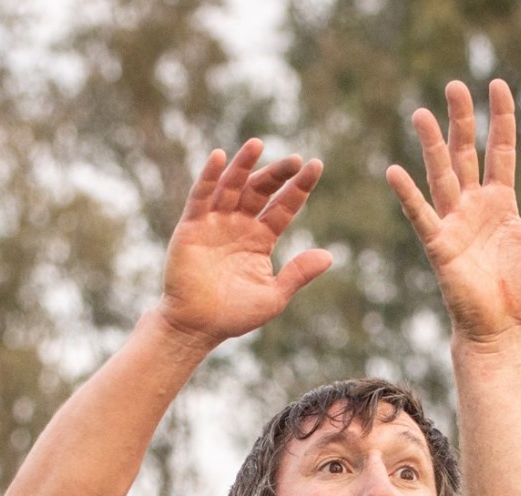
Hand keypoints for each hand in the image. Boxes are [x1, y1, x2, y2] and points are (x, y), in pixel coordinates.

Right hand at [159, 140, 331, 345]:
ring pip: (232, 186)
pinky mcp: (192, 226)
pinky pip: (201, 196)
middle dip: (276, 174)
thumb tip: (329, 255)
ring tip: (257, 144)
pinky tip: (220, 157)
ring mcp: (215, 223)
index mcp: (260, 239)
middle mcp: (239, 225)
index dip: (299, 187)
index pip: (283, 206)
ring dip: (243, 165)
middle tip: (294, 159)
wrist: (197, 327)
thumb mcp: (274, 295)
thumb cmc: (234, 315)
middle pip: (260, 190)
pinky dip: (209, 176)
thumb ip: (298, 273)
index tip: (316, 165)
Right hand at [386, 80, 520, 345]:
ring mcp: (454, 223)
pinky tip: (395, 172)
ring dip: (431, 145)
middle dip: (460, 120)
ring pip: (442, 175)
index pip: (500, 150)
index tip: (498, 86)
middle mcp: (473, 205)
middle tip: (454, 85)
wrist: (504, 326)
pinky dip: (408, 195)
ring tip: (420, 113)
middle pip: (465, 153)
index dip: (501, 119)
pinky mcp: (439, 245)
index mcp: (500, 201)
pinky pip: (421, 215)